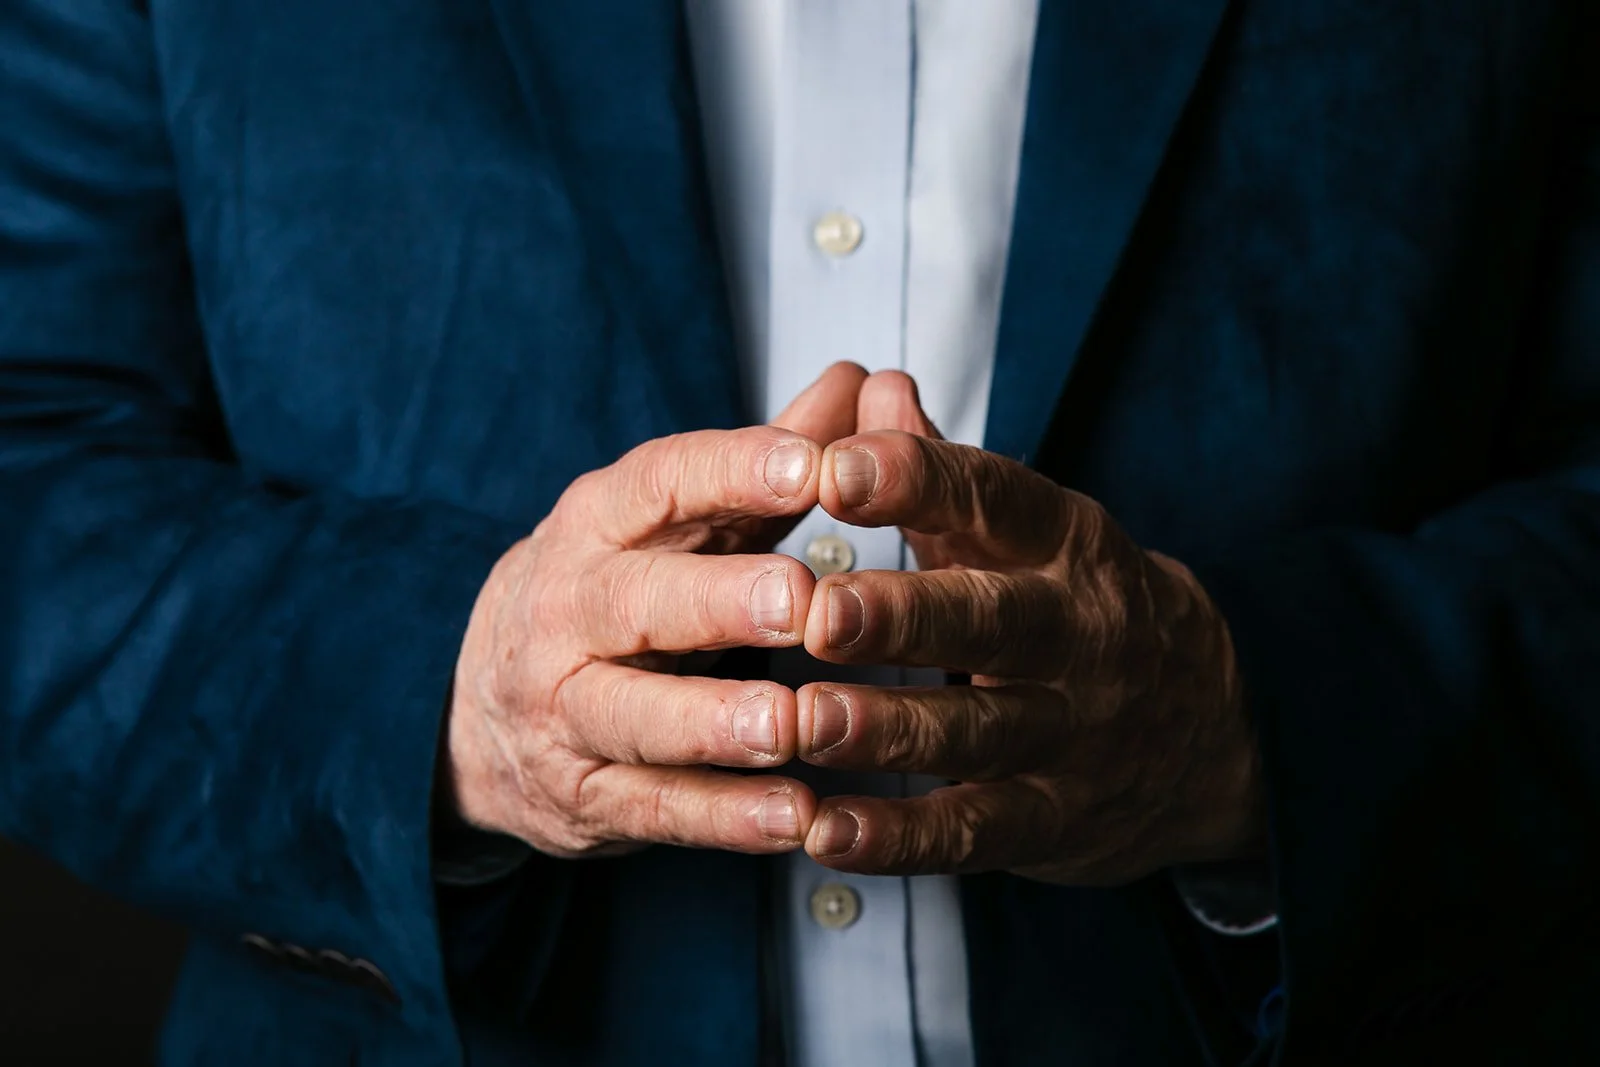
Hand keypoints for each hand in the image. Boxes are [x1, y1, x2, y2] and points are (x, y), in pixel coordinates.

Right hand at [446, 363, 866, 857]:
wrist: (478, 712)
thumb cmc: (613, 595)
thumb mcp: (675, 522)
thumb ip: (768, 460)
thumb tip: (859, 380)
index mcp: (598, 525)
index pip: (658, 483)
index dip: (731, 472)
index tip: (811, 465)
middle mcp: (568, 611)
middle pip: (635, 600)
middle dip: (718, 599)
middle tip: (802, 600)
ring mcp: (566, 709)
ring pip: (635, 715)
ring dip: (716, 723)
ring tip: (792, 723)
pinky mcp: (585, 797)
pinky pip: (655, 810)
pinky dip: (723, 820)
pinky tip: (794, 819)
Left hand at [793, 372, 1263, 884]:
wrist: (1214, 729)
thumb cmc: (1077, 606)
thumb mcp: (1027, 529)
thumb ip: (940, 470)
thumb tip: (872, 387)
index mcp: (1064, 542)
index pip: (993, 498)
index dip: (916, 481)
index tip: (836, 466)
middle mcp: (1076, 633)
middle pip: (990, 619)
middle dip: (902, 617)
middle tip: (817, 613)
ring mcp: (1071, 733)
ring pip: (977, 730)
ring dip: (888, 730)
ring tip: (806, 722)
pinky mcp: (1053, 819)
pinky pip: (973, 832)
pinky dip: (899, 839)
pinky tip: (824, 833)